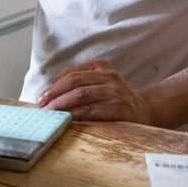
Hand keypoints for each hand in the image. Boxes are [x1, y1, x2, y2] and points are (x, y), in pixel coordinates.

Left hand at [37, 60, 153, 123]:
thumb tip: (50, 95)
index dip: (54, 84)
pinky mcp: (119, 108)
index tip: (42, 96)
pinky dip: (77, 114)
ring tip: (50, 113)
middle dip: (54, 93)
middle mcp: (108, 76)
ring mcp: (115, 91)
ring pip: (81, 94)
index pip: (72, 73)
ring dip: (62, 104)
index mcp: (101, 67)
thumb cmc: (116, 99)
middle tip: (42, 105)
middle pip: (74, 81)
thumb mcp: (101, 84)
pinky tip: (67, 119)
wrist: (146, 111)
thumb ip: (81, 84)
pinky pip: (92, 110)